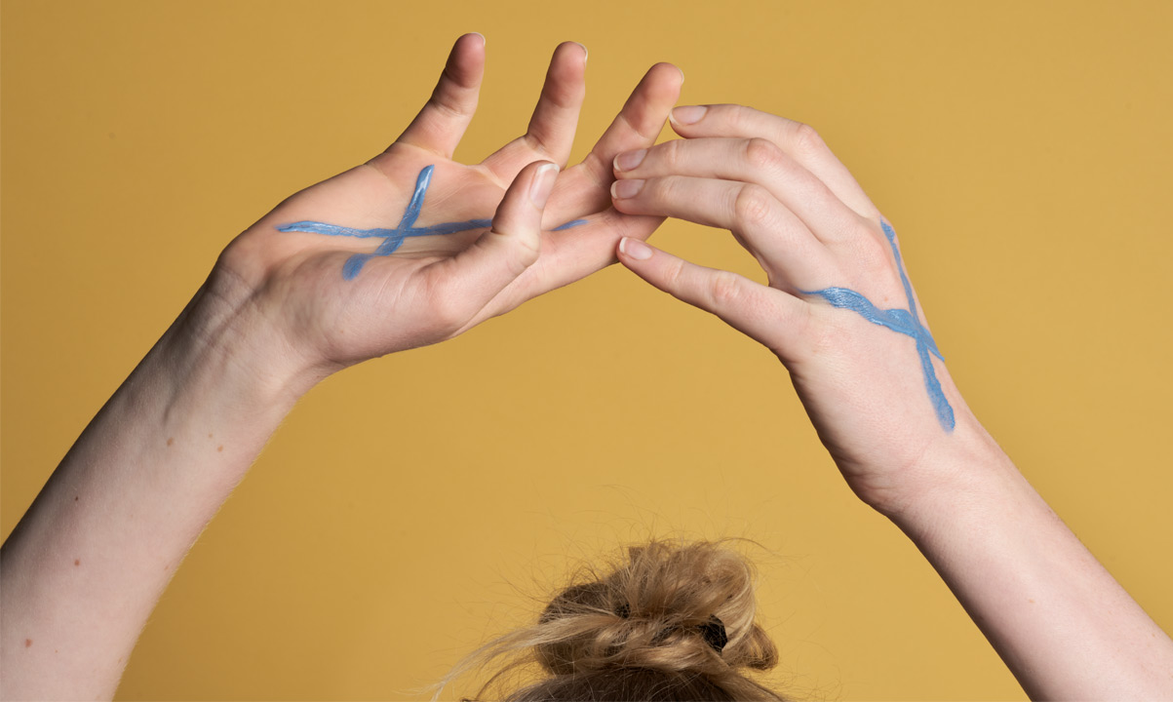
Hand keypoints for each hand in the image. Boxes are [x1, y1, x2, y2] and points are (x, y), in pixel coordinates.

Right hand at [211, 34, 681, 381]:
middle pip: (589, 173)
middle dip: (632, 129)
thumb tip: (552, 174)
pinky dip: (464, 78)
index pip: (612, 230)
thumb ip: (508, 244)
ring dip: (560, 95)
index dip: (656, 194)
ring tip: (577, 50)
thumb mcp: (448, 299)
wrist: (271, 309)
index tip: (694, 151)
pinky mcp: (412, 164)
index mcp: (524, 269)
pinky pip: (449, 111)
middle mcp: (505, 228)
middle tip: (668, 79)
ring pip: (531, 135)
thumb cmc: (357, 323)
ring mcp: (462, 194)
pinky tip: (476, 44)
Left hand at [611, 105, 977, 515]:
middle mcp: (856, 244)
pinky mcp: (816, 344)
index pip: (796, 142)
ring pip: (746, 208)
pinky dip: (672, 271)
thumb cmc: (882, 376)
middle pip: (761, 162)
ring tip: (622, 199)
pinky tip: (630, 259)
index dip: (731, 119)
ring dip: (672, 195)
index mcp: (866, 226)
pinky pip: (730, 293)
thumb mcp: (861, 290)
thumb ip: (820, 243)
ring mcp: (839, 291)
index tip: (677, 120)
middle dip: (683, 154)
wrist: (928, 454)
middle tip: (628, 164)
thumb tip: (761, 208)